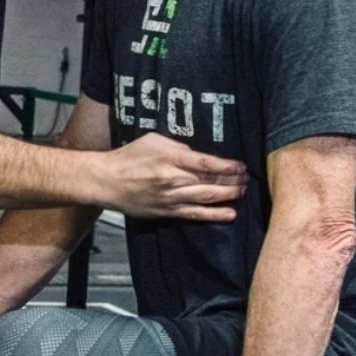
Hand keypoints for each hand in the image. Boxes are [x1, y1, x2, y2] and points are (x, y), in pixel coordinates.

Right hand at [98, 133, 244, 221]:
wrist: (108, 181)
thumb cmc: (129, 157)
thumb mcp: (154, 140)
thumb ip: (178, 146)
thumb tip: (197, 154)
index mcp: (172, 159)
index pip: (208, 163)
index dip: (229, 166)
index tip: (241, 165)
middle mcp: (175, 180)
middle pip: (212, 181)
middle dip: (233, 181)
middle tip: (247, 179)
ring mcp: (172, 198)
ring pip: (208, 198)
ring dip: (229, 195)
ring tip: (242, 191)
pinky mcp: (168, 212)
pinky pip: (196, 215)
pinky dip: (215, 215)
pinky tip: (230, 213)